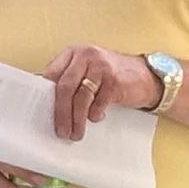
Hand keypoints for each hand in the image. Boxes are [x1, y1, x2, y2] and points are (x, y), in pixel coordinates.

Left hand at [42, 44, 159, 141]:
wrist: (146, 76)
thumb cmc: (111, 77)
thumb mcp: (88, 72)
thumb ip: (70, 82)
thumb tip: (48, 107)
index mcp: (74, 53)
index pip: (52, 75)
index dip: (45, 97)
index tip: (42, 116)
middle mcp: (86, 56)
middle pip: (64, 87)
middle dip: (61, 113)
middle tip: (61, 131)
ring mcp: (101, 67)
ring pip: (81, 98)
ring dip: (76, 120)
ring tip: (76, 134)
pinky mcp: (115, 80)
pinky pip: (98, 103)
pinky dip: (95, 115)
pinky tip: (96, 118)